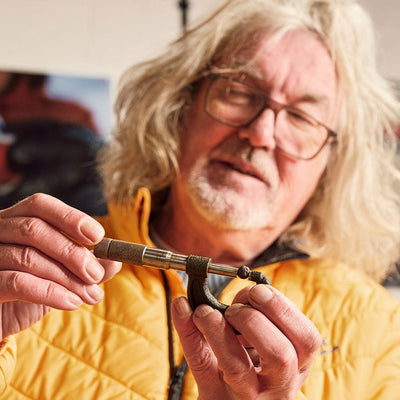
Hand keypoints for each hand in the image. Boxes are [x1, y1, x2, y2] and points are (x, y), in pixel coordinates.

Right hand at [0, 193, 120, 339]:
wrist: (0, 322)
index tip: (98, 236)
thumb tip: (115, 260)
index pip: (40, 205)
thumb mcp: (63, 276)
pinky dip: (51, 293)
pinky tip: (72, 302)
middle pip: (34, 229)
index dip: (71, 217)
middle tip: (96, 274)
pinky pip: (16, 282)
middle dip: (72, 253)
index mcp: (15, 221)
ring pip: (28, 257)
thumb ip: (88, 266)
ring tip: (90, 295)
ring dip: (68, 278)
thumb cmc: (31, 293)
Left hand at [172, 284, 320, 399]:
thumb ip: (257, 313)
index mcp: (296, 367)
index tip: (259, 291)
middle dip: (256, 319)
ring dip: (219, 329)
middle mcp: (276, 386)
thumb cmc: (253, 364)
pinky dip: (188, 330)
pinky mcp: (214, 397)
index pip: (307, 340)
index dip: (284, 310)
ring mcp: (245, 396)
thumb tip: (244, 290)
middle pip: (281, 356)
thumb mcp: (265, 341)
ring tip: (206, 311)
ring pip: (237, 368)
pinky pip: (200, 365)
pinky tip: (182, 307)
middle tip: (235, 305)